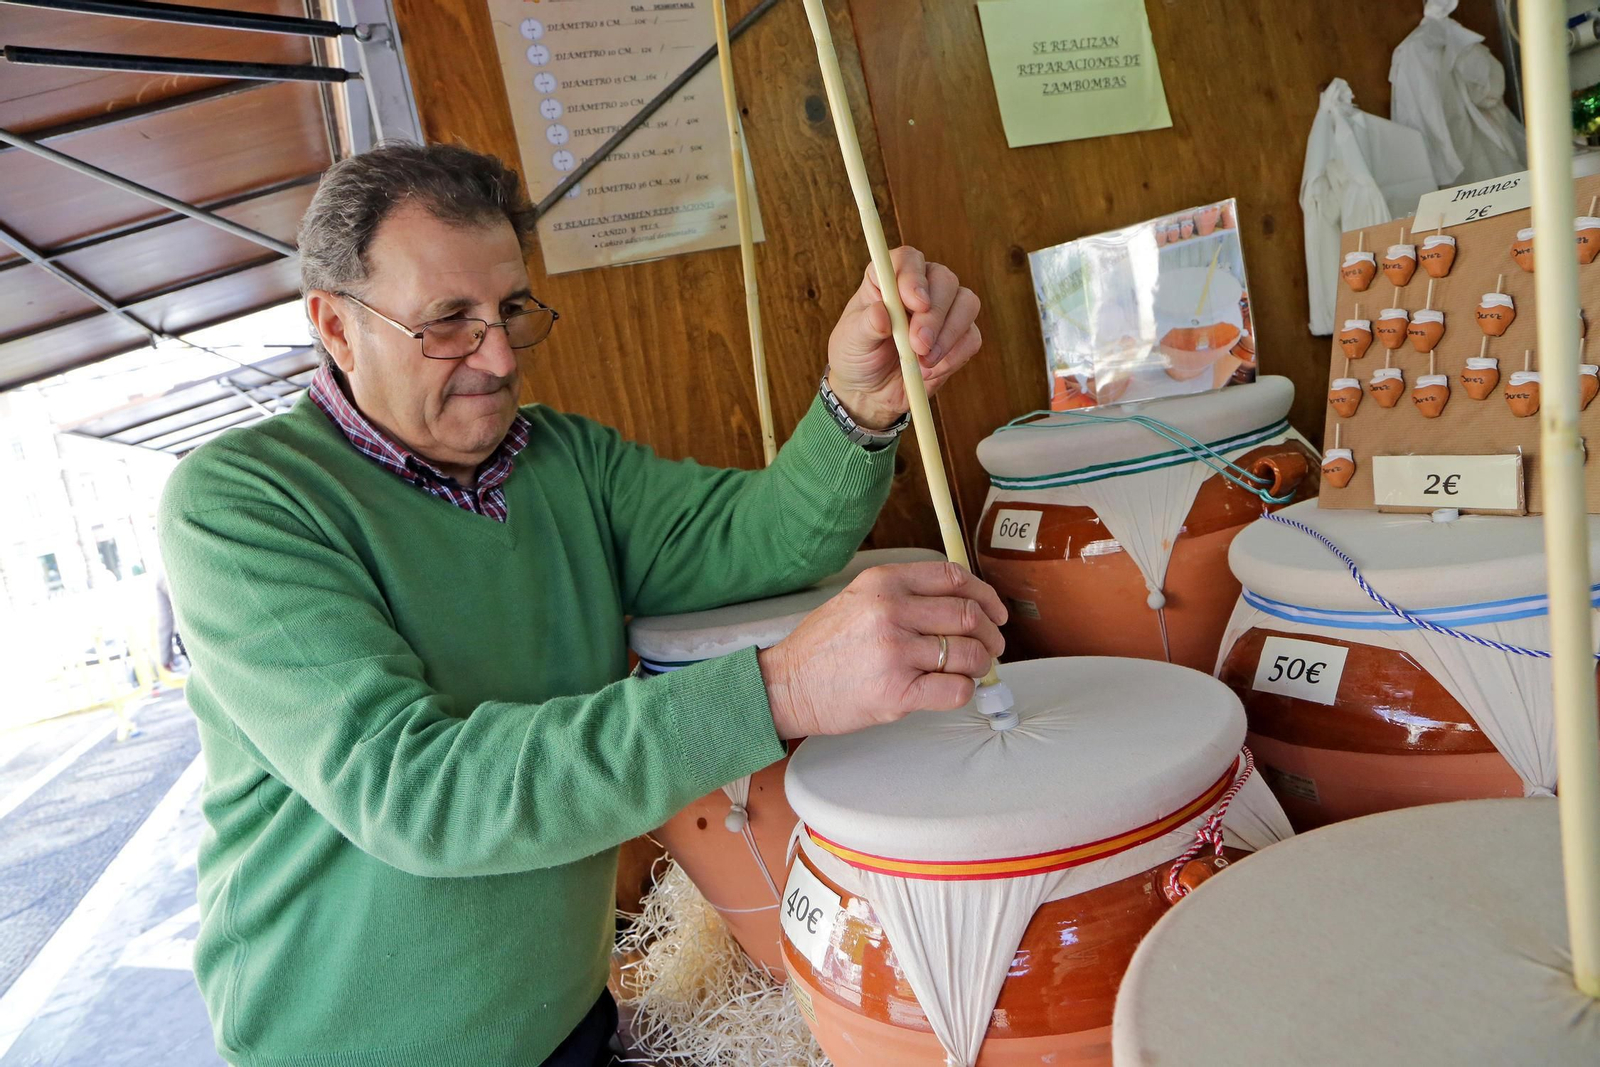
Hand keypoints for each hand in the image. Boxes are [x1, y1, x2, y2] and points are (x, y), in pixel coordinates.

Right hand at [757, 562, 1007, 738]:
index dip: (985, 595)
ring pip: (969, 654)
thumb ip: (905, 595)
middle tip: (991, 648)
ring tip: (970, 672)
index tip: (994, 612)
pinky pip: (955, 690)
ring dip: (980, 666)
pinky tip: (952, 690)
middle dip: (990, 635)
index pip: (954, 577)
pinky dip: (964, 691)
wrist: (786, 684)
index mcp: (884, 582)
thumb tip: (962, 607)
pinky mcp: (897, 691)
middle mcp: (891, 611)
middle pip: (968, 615)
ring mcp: (895, 652)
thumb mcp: (859, 598)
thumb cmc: (822, 647)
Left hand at [826, 246, 982, 429]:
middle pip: (944, 279)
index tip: (916, 303)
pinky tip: (930, 370)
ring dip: (948, 335)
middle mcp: (921, 287)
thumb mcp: (852, 340)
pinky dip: (953, 356)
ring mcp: (944, 310)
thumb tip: (882, 313)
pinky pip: (971, 338)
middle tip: (918, 344)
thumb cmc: (857, 356)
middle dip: (934, 315)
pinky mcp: (959, 336)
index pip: (908, 260)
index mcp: (888, 278)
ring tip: (923, 361)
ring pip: (966, 304)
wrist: (871, 391)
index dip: (914, 277)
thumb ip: (867, 324)